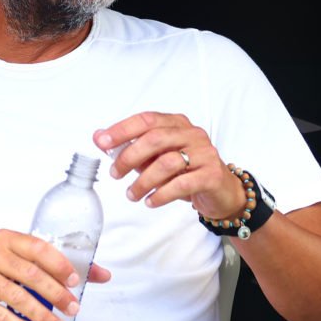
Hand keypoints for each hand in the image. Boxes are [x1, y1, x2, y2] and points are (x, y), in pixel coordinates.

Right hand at [0, 229, 111, 320]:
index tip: (75, 282)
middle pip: (30, 274)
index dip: (59, 265)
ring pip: (16, 296)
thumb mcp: (23, 264)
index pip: (38, 248)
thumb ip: (60, 268)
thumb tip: (103, 275)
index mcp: (7, 238)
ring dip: (41, 315)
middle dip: (56, 294)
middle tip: (73, 309)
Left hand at [95, 113, 245, 220]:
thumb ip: (130, 145)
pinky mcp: (211, 175)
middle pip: (155, 139)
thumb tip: (99, 137)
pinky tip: (150, 201)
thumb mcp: (155, 156)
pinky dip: (161, 194)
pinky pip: (182, 184)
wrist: (220, 191)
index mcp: (177, 124)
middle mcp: (192, 134)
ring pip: (167, 163)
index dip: (122, 130)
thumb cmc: (185, 170)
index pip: (147, 120)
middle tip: (115, 174)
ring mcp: (205, 153)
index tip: (102, 143)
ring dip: (143, 181)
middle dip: (128, 157)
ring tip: (132, 194)